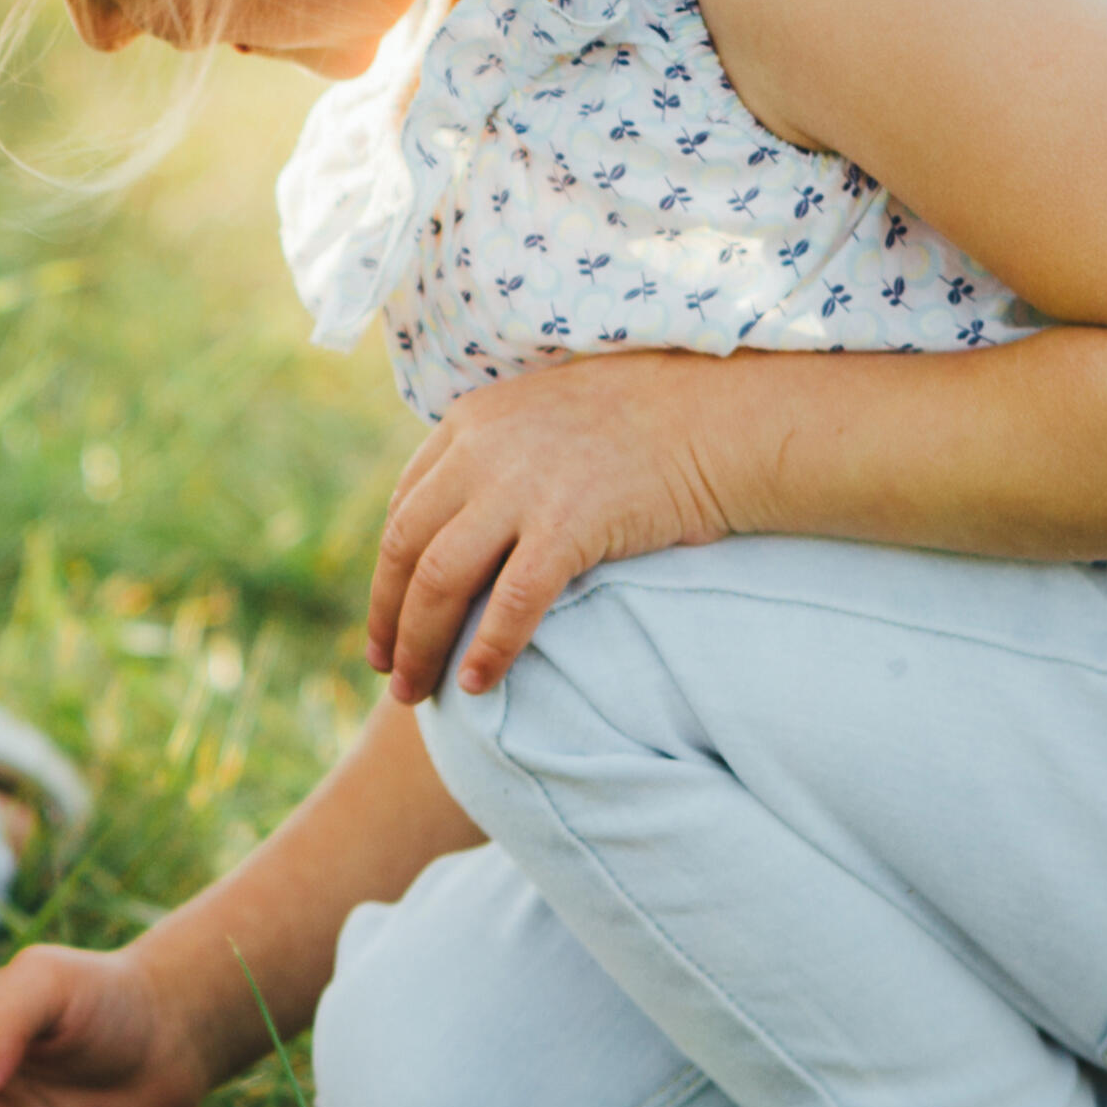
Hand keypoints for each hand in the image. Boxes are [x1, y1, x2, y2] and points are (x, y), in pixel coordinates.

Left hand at [367, 354, 732, 703]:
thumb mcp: (551, 417)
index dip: (389, 569)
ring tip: (416, 691)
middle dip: (388, 616)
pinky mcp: (569, 524)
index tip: (388, 616)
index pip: (405, 505)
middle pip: (406, 547)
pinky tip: (477, 684)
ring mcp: (522, 486)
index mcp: (471, 420)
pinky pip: (510, 601)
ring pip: (440, 578)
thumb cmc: (650, 421)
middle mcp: (482, 449)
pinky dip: (488, 648)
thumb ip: (505, 454)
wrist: (720, 416)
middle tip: (386, 670)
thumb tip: (477, 518)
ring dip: (420, 642)